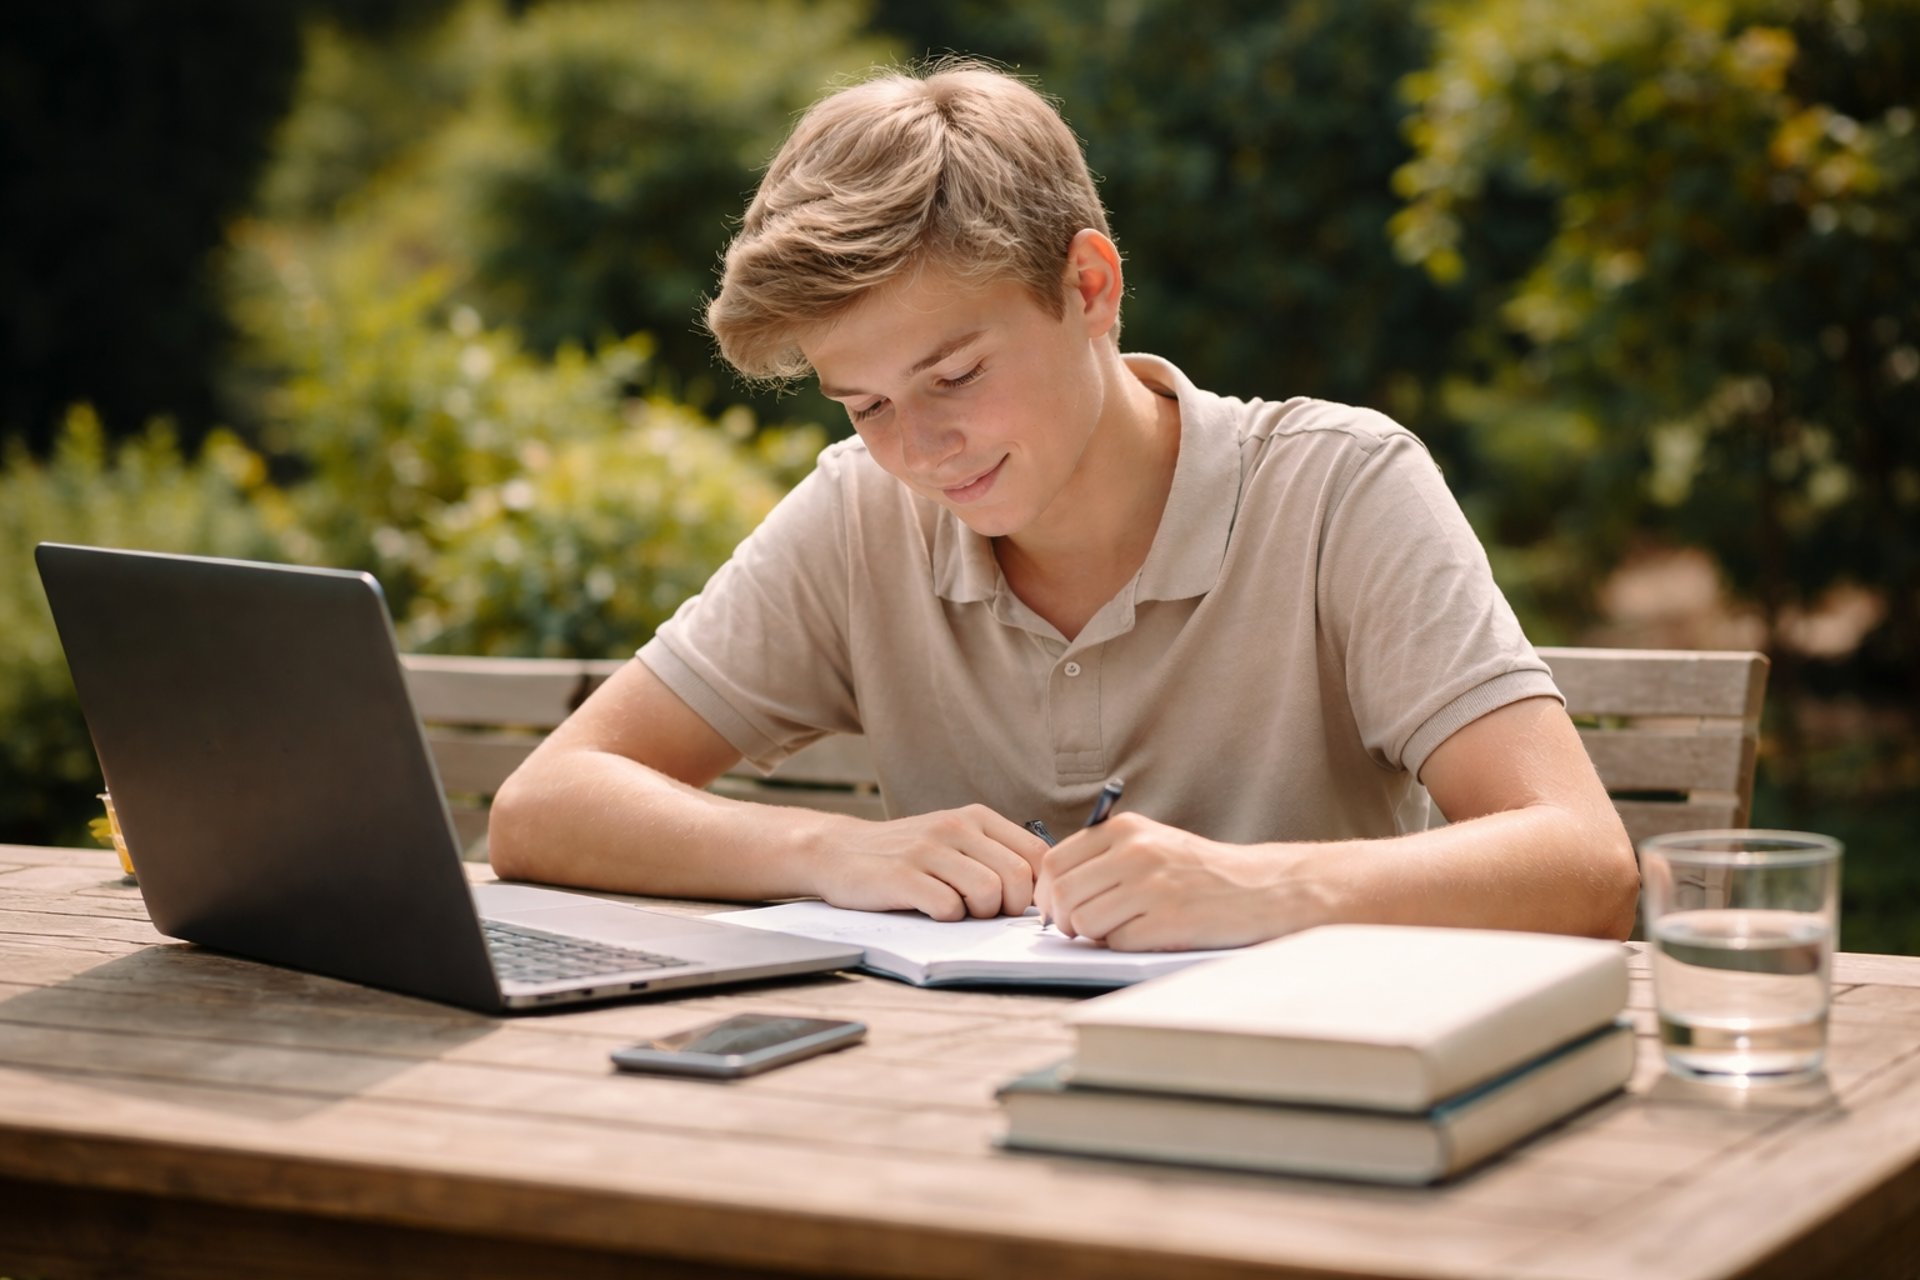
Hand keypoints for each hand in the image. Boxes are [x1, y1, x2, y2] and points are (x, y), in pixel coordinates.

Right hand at [809, 805, 1049, 921]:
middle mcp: (954, 827)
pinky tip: (930, 910)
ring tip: (956, 909)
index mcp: (975, 818)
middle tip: (985, 912)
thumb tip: (1040, 894)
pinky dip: (946, 918)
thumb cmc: (904, 854)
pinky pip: (948, 907)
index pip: (1037, 853)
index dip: (1037, 889)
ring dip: (978, 914)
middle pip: (1018, 877)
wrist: (837, 851)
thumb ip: (993, 855)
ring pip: (989, 892)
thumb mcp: (953, 840)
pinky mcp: (902, 876)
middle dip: (1009, 907)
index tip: (1018, 906)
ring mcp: (927, 850)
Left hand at [1036, 813, 1322, 950]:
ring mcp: (1151, 887)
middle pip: (1062, 894)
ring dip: (1093, 935)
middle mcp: (1135, 853)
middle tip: (1077, 929)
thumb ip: (1104, 857)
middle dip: (1062, 919)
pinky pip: (1116, 943)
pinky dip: (1124, 946)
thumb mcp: (1151, 843)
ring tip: (1119, 928)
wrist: (1262, 889)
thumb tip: (1053, 891)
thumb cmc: (1201, 871)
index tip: (1055, 908)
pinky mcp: (1168, 921)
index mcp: (1125, 830)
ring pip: (1083, 922)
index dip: (1046, 892)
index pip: (1054, 862)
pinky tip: (1148, 934)